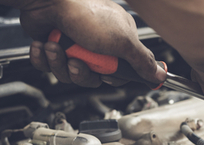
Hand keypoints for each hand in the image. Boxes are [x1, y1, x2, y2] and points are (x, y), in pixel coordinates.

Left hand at [19, 0, 165, 86]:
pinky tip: (44, 45)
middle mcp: (96, 44)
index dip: (112, 78)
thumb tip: (159, 75)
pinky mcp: (54, 46)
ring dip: (60, 64)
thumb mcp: (122, 41)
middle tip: (77, 60)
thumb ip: (142, 61)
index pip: (121, 72)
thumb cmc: (84, 12)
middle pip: (93, 77)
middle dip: (82, 73)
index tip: (107, 76)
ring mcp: (74, 45)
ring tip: (56, 47)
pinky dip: (44, 58)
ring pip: (70, 74)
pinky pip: (49, 66)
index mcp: (117, 40)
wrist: (46, 0)